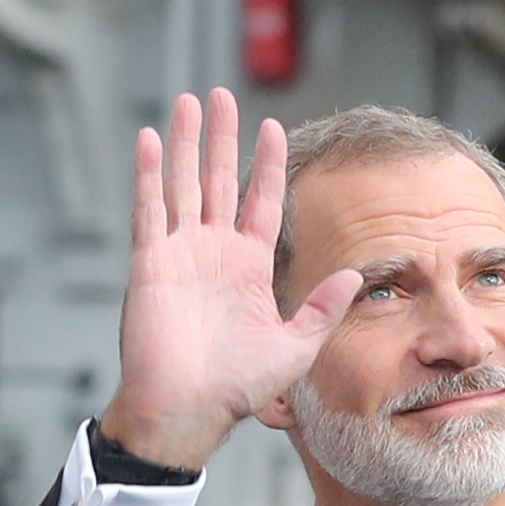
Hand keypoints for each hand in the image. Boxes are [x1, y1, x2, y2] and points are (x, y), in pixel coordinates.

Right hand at [98, 92, 358, 469]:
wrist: (188, 410)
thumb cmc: (236, 388)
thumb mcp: (295, 347)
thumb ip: (323, 308)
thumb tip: (356, 274)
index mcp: (248, 267)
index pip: (261, 202)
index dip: (267, 165)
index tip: (274, 128)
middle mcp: (214, 252)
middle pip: (217, 180)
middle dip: (221, 137)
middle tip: (220, 95)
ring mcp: (180, 254)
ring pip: (182, 184)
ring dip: (184, 143)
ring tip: (188, 102)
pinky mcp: (151, 263)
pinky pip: (149, 209)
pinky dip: (148, 174)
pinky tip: (149, 139)